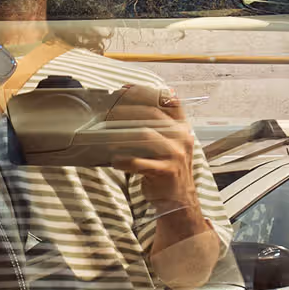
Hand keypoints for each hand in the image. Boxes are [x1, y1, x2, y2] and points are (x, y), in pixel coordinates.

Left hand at [108, 84, 199, 210]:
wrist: (180, 200)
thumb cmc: (168, 170)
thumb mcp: (170, 145)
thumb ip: (158, 129)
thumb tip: (126, 111)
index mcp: (182, 129)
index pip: (169, 101)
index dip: (147, 91)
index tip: (125, 88)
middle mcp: (181, 138)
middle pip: (153, 114)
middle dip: (127, 109)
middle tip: (108, 110)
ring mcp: (175, 154)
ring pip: (145, 135)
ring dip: (122, 133)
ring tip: (106, 134)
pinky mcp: (166, 171)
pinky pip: (140, 162)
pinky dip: (125, 161)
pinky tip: (115, 161)